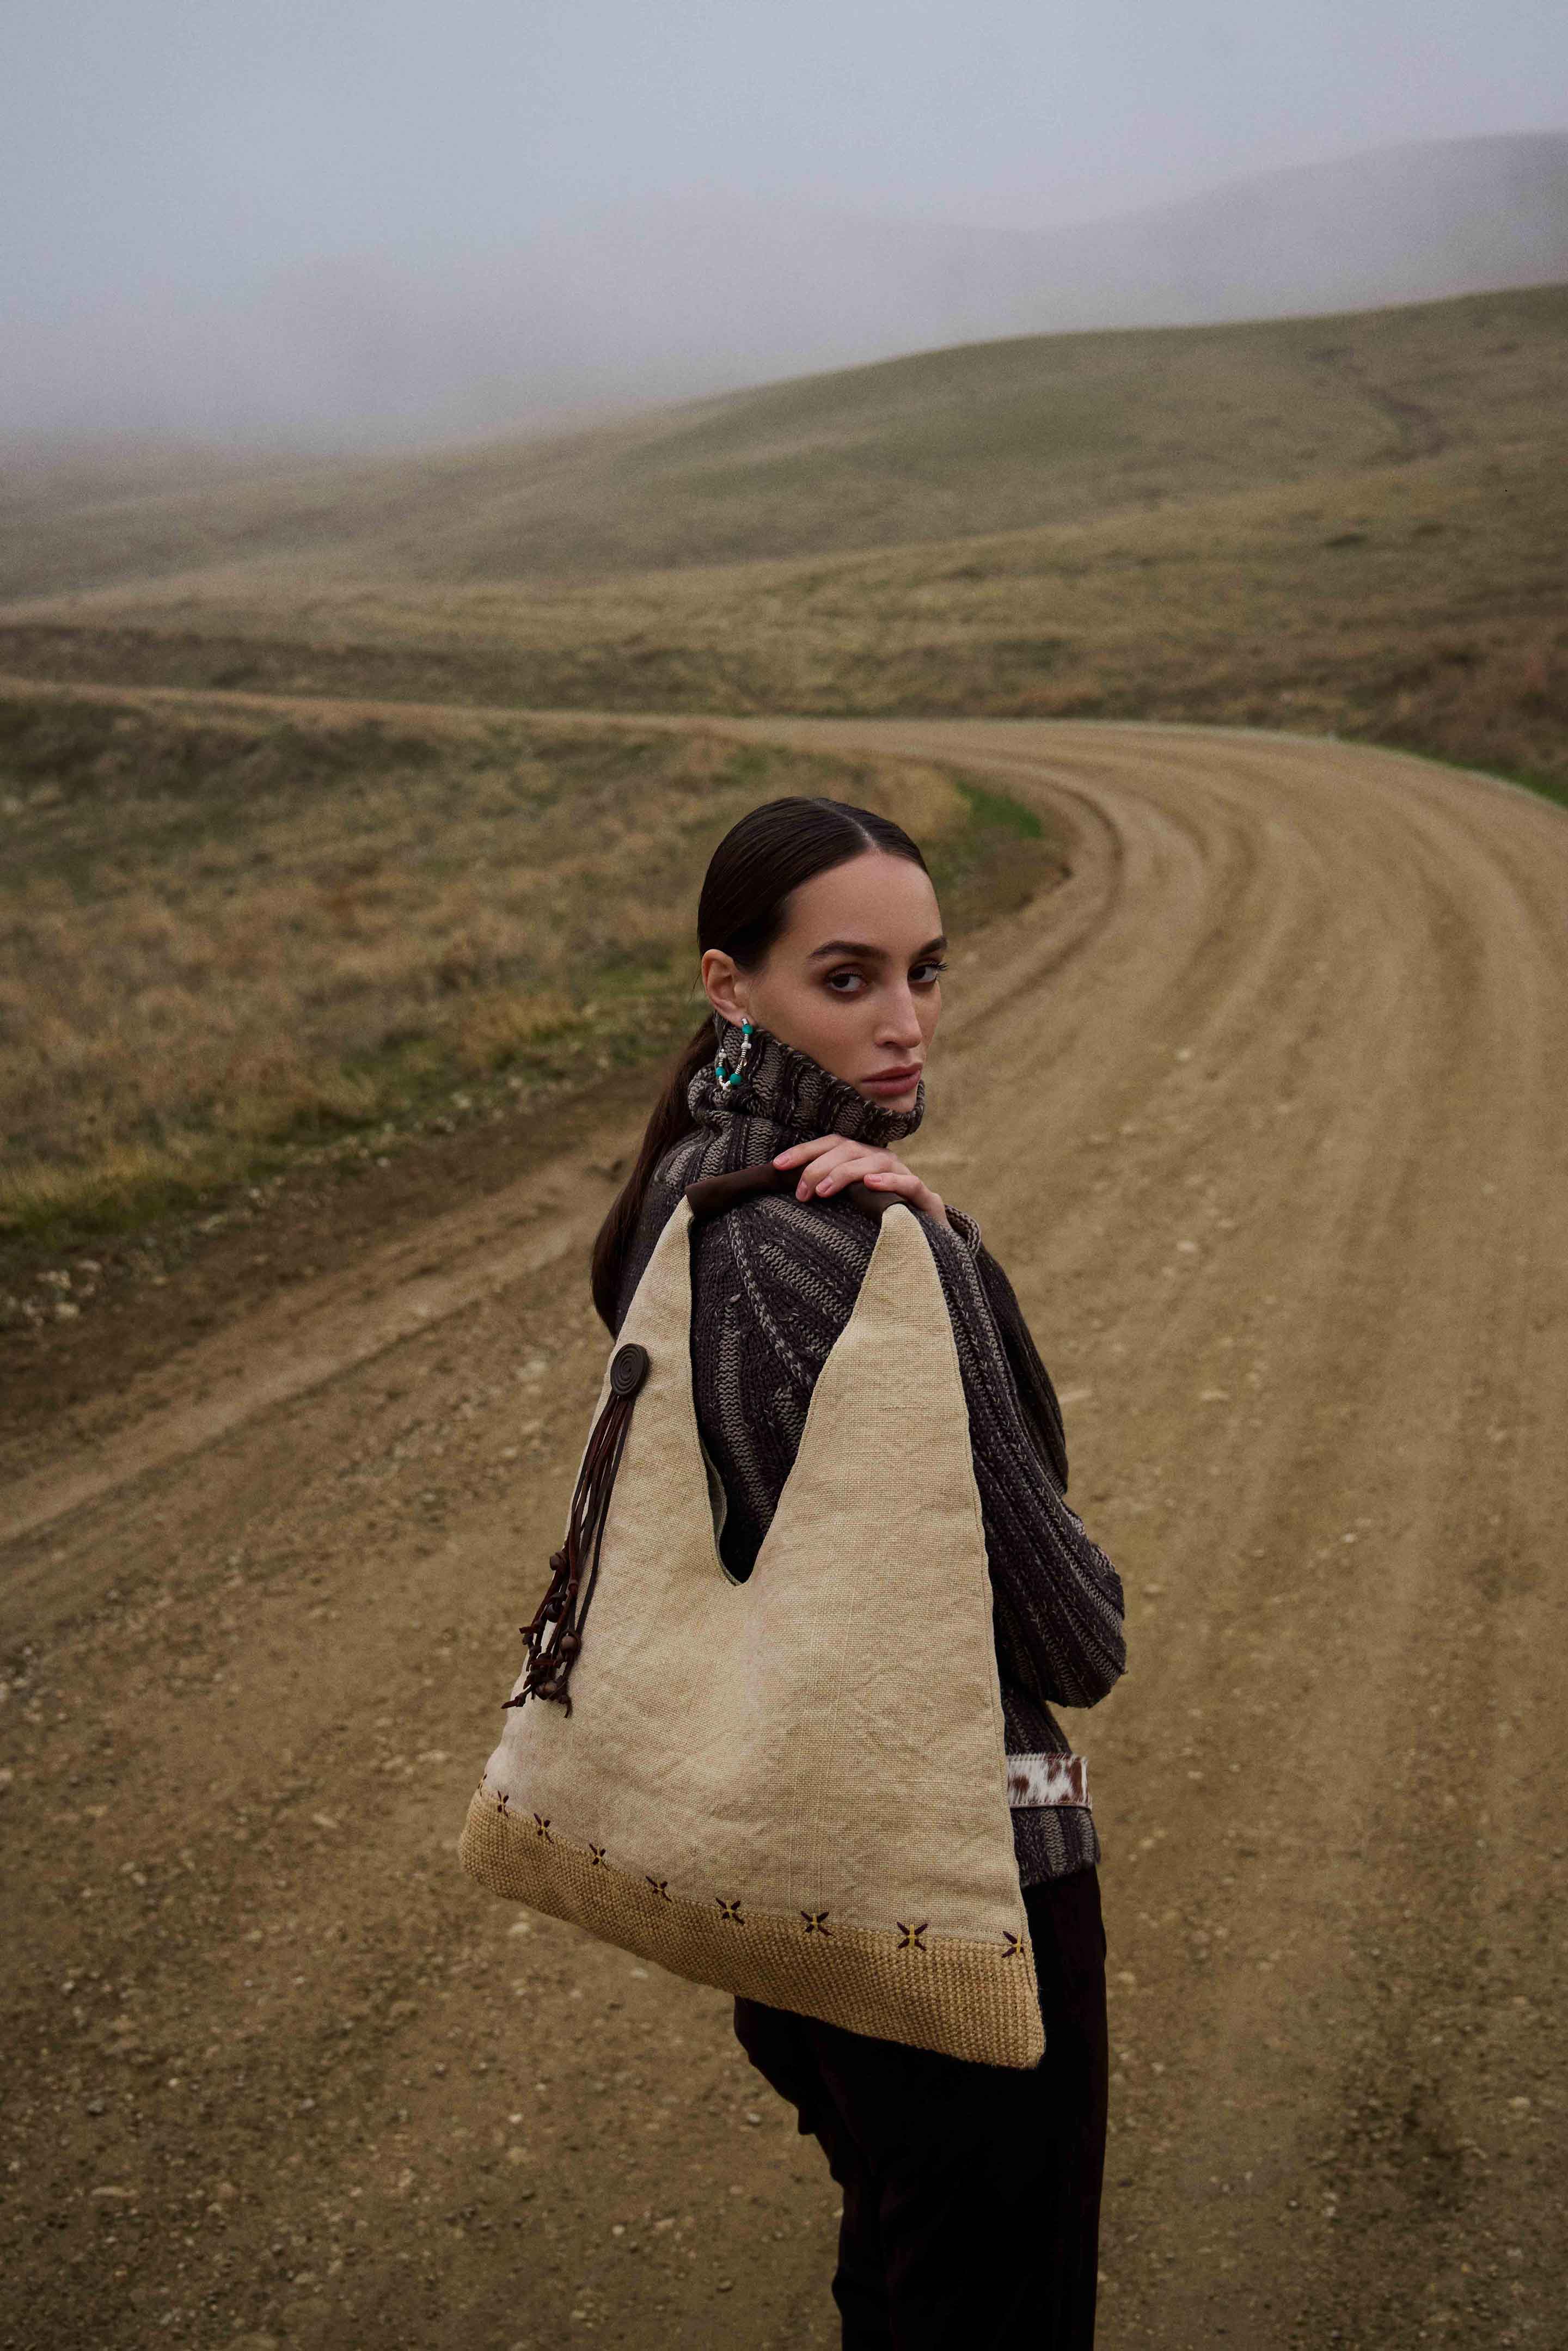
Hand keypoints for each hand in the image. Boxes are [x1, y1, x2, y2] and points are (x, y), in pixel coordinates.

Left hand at [772, 1134, 948, 1227]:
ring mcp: (905, 1178)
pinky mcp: (926, 1200)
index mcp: (863, 1160)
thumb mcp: (848, 1207)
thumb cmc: (880, 1224)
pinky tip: (870, 1184)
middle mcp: (883, 1162)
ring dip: (845, 1173)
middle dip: (820, 1166)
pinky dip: (890, 1182)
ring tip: (823, 1191)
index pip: (832, 1144)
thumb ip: (827, 1193)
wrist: (929, 1247)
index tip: (777, 1165)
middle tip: (802, 1193)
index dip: (804, 1152)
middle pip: (849, 1149)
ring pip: (875, 1161)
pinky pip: (909, 1184)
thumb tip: (791, 1191)